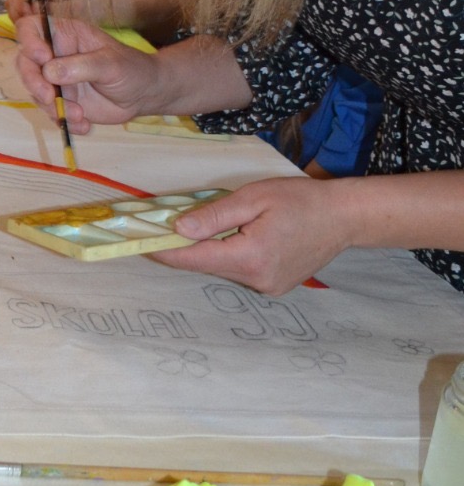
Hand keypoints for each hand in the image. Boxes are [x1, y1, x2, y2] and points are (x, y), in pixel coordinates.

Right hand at [13, 1, 158, 130]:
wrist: (143, 94)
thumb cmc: (131, 68)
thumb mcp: (110, 64)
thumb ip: (81, 66)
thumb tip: (49, 71)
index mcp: (65, 35)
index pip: (31, 28)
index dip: (29, 41)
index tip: (42, 58)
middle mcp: (55, 55)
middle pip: (25, 63)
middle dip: (34, 82)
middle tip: (50, 97)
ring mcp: (56, 79)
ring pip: (35, 91)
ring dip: (53, 107)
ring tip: (80, 115)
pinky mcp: (61, 101)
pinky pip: (50, 112)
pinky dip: (64, 121)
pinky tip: (85, 124)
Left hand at [153, 177, 353, 294]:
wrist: (344, 217)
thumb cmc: (301, 200)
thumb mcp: (254, 198)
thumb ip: (215, 216)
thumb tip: (179, 229)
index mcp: (250, 258)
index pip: (195, 259)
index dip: (166, 251)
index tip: (142, 244)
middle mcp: (257, 280)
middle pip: (208, 264)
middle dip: (190, 245)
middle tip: (173, 223)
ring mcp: (268, 287)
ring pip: (224, 268)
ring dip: (214, 249)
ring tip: (222, 224)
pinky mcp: (275, 287)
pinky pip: (241, 270)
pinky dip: (233, 254)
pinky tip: (244, 236)